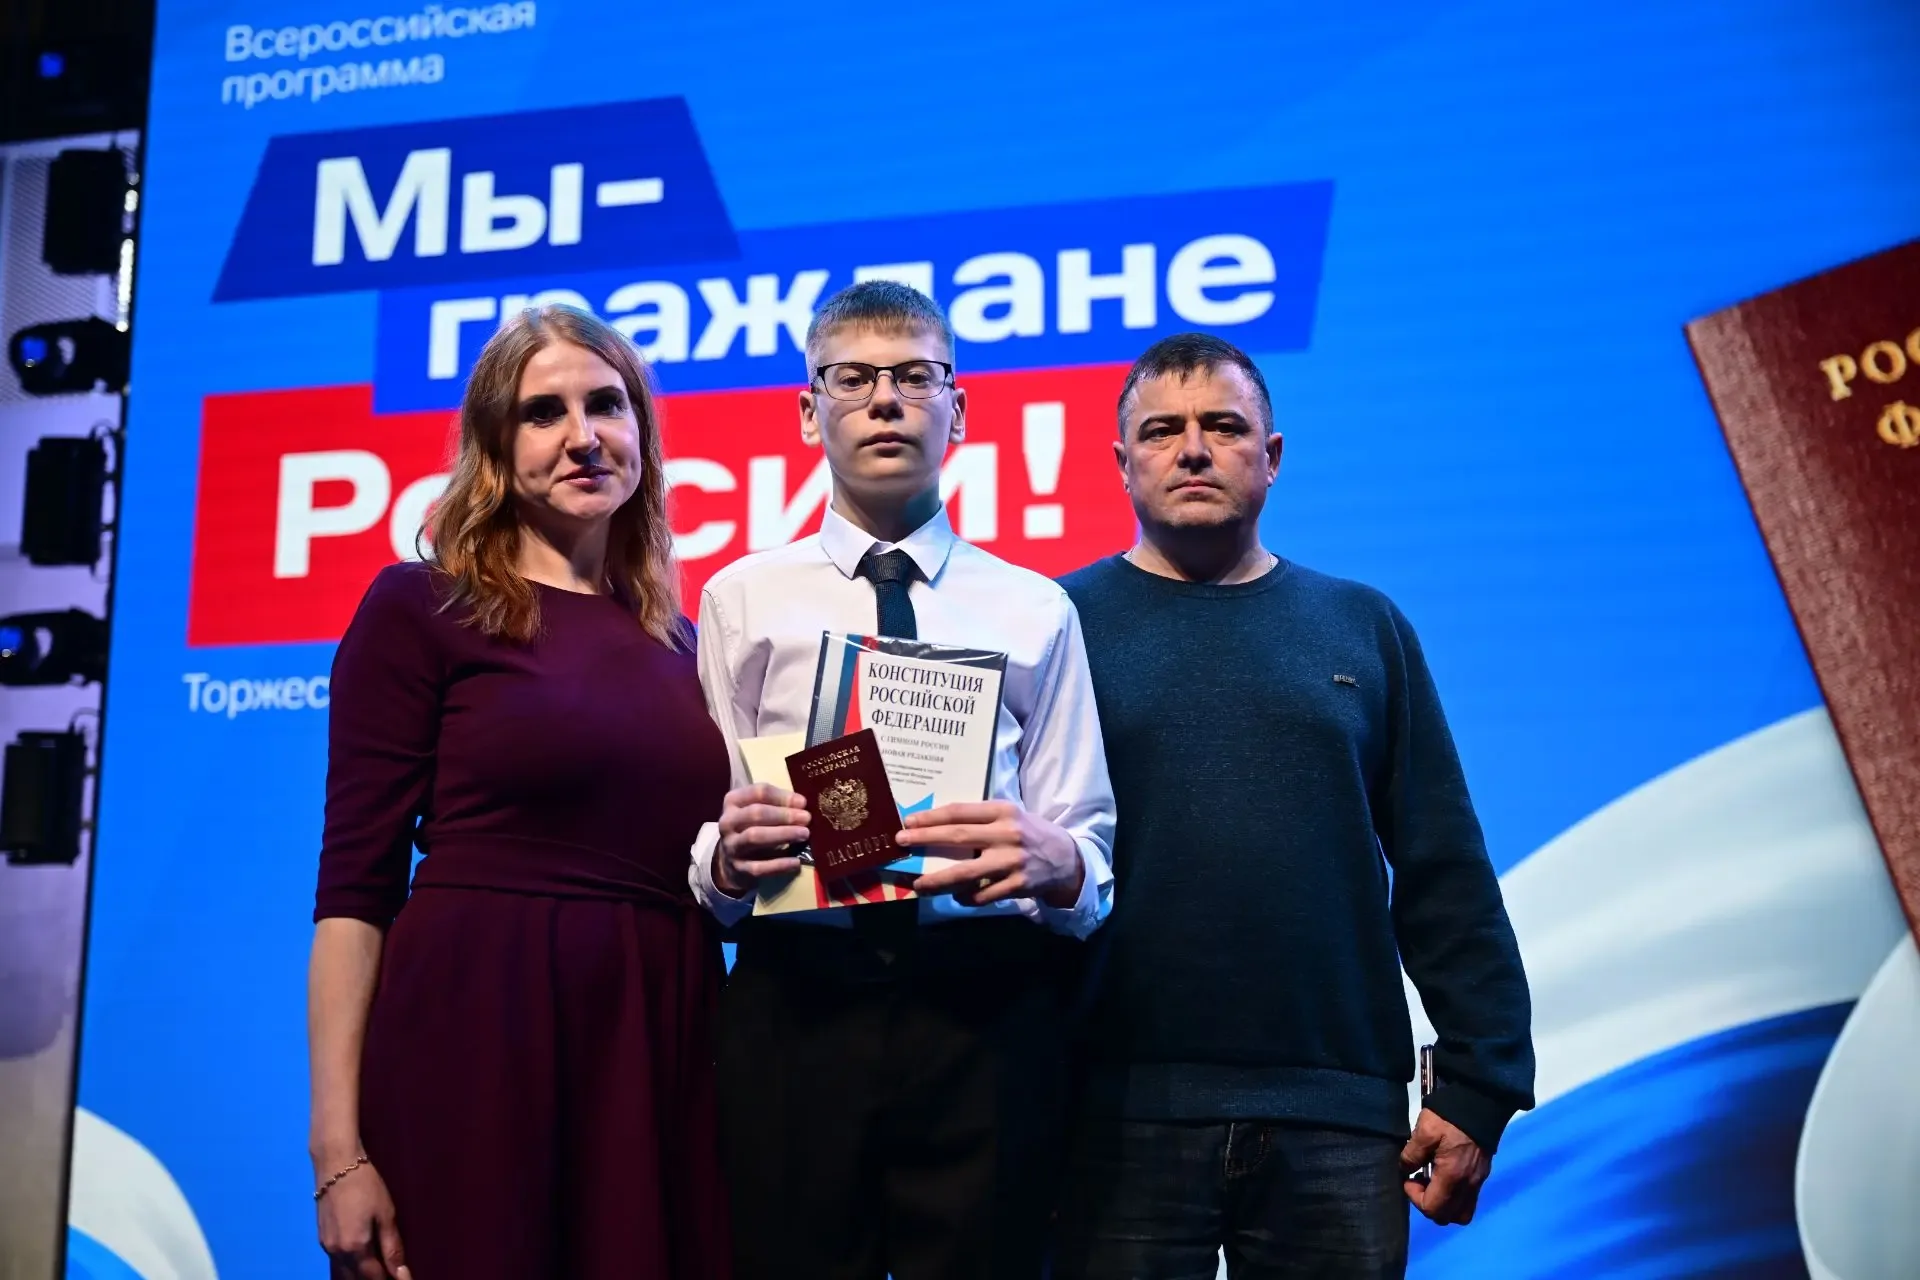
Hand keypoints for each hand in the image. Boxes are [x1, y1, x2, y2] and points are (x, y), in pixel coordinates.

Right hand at [315, 1156, 410, 1278]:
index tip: (404, 1279)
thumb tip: (401, 1274)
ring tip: (380, 1268)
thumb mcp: (386, 1215)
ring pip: (345, 1273)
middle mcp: (337, 1253)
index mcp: (355, 1249)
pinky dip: (351, 1266)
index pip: (374, 1278)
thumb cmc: (366, 1186)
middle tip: (392, 1273)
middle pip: (357, 1279)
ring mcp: (327, 1247)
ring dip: (361, 1275)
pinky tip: (363, 1259)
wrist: (336, 1165)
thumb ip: (392, 1247)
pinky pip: (338, 1262)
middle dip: (374, 1279)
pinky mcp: (322, 1239)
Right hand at [714, 783, 808, 896]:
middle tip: (806, 818)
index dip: (782, 797)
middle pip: (756, 813)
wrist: (730, 861)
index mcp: (733, 802)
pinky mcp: (738, 868)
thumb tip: (801, 803)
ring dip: (782, 834)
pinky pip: (759, 867)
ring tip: (804, 834)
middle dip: (784, 815)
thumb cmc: (751, 827)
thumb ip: (777, 803)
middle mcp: (727, 822)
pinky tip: (796, 862)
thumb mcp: (757, 810)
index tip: (802, 803)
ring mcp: (731, 846)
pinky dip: (779, 864)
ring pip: (755, 837)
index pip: (757, 792)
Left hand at [897, 801, 1084, 908]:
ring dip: (937, 880)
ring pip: (965, 873)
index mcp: (1004, 812)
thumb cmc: (1030, 833)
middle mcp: (1007, 834)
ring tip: (918, 884)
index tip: (909, 821)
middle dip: (925, 839)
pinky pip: (981, 895)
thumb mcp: (1010, 816)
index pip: (960, 811)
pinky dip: (964, 897)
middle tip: (901, 842)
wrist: (1066, 859)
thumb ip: (981, 819)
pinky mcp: (1016, 886)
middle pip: (958, 837)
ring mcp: (1011, 862)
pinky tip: (955, 896)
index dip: (932, 816)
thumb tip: (936, 825)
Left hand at [1401, 1107, 1491, 1224]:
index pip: (1432, 1209)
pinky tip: (1444, 1175)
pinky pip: (1469, 1200)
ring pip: (1461, 1213)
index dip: (1415, 1197)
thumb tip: (1405, 1170)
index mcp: (1453, 1177)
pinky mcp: (1482, 1175)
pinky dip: (1454, 1197)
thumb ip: (1412, 1155)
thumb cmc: (1449, 1117)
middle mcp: (1468, 1185)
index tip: (1409, 1177)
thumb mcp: (1424, 1132)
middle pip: (1447, 1217)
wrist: (1481, 1103)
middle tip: (1419, 1181)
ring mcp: (1478, 1182)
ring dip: (1443, 1204)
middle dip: (1428, 1204)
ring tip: (1432, 1181)